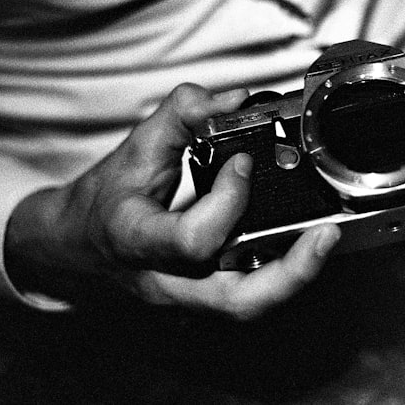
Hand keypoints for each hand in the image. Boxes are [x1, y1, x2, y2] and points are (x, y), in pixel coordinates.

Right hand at [4, 84, 340, 319]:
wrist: (78, 242)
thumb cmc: (108, 195)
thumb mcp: (136, 144)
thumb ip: (183, 113)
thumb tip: (236, 100)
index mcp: (138, 239)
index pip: (192, 239)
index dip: (226, 202)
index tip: (242, 162)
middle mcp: (166, 278)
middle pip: (236, 299)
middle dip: (290, 271)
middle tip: (324, 233)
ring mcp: (188, 295)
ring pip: (249, 305)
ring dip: (296, 275)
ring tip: (325, 237)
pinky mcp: (206, 296)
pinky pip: (250, 293)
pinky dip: (282, 271)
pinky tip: (303, 243)